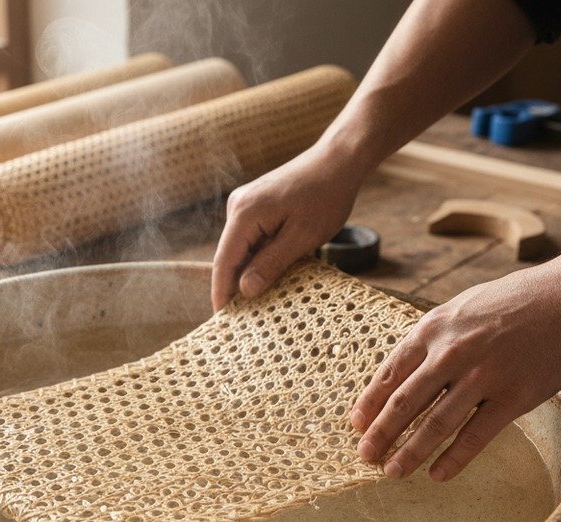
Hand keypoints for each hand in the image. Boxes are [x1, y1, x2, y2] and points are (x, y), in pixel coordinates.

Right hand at [211, 146, 364, 309]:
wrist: (339, 160)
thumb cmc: (325, 196)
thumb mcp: (302, 237)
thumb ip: (271, 264)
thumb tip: (245, 291)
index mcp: (244, 214)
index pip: (224, 261)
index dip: (221, 293)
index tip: (222, 320)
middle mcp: (238, 207)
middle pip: (229, 256)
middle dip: (234, 286)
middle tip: (242, 320)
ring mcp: (246, 204)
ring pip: (242, 249)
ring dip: (249, 273)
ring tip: (257, 303)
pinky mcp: (257, 205)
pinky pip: (252, 239)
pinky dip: (258, 258)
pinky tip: (269, 276)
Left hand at [350, 263, 560, 480]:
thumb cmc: (515, 301)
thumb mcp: (461, 308)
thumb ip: (433, 338)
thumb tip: (404, 371)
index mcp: (434, 329)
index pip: (390, 372)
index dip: (369, 403)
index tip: (356, 425)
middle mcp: (452, 353)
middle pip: (404, 403)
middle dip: (380, 434)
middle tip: (365, 456)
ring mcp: (482, 376)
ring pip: (435, 424)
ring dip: (410, 452)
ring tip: (393, 473)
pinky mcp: (513, 397)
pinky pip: (475, 436)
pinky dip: (453, 459)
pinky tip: (437, 475)